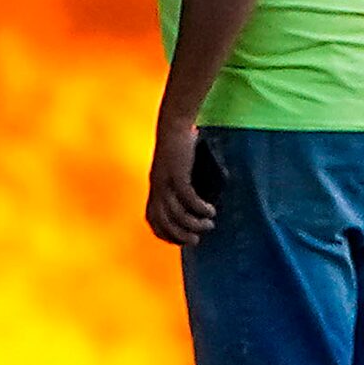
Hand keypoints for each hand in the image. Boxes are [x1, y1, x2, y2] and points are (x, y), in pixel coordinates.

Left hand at [144, 122, 216, 245]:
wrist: (174, 123)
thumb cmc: (179, 146)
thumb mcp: (177, 169)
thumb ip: (182, 185)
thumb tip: (197, 203)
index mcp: (155, 188)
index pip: (152, 220)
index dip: (165, 235)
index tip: (182, 241)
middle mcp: (157, 187)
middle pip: (163, 222)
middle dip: (180, 235)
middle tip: (197, 240)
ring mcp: (165, 180)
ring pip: (176, 213)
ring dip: (193, 224)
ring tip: (209, 225)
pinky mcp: (177, 172)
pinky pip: (187, 198)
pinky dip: (199, 208)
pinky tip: (210, 210)